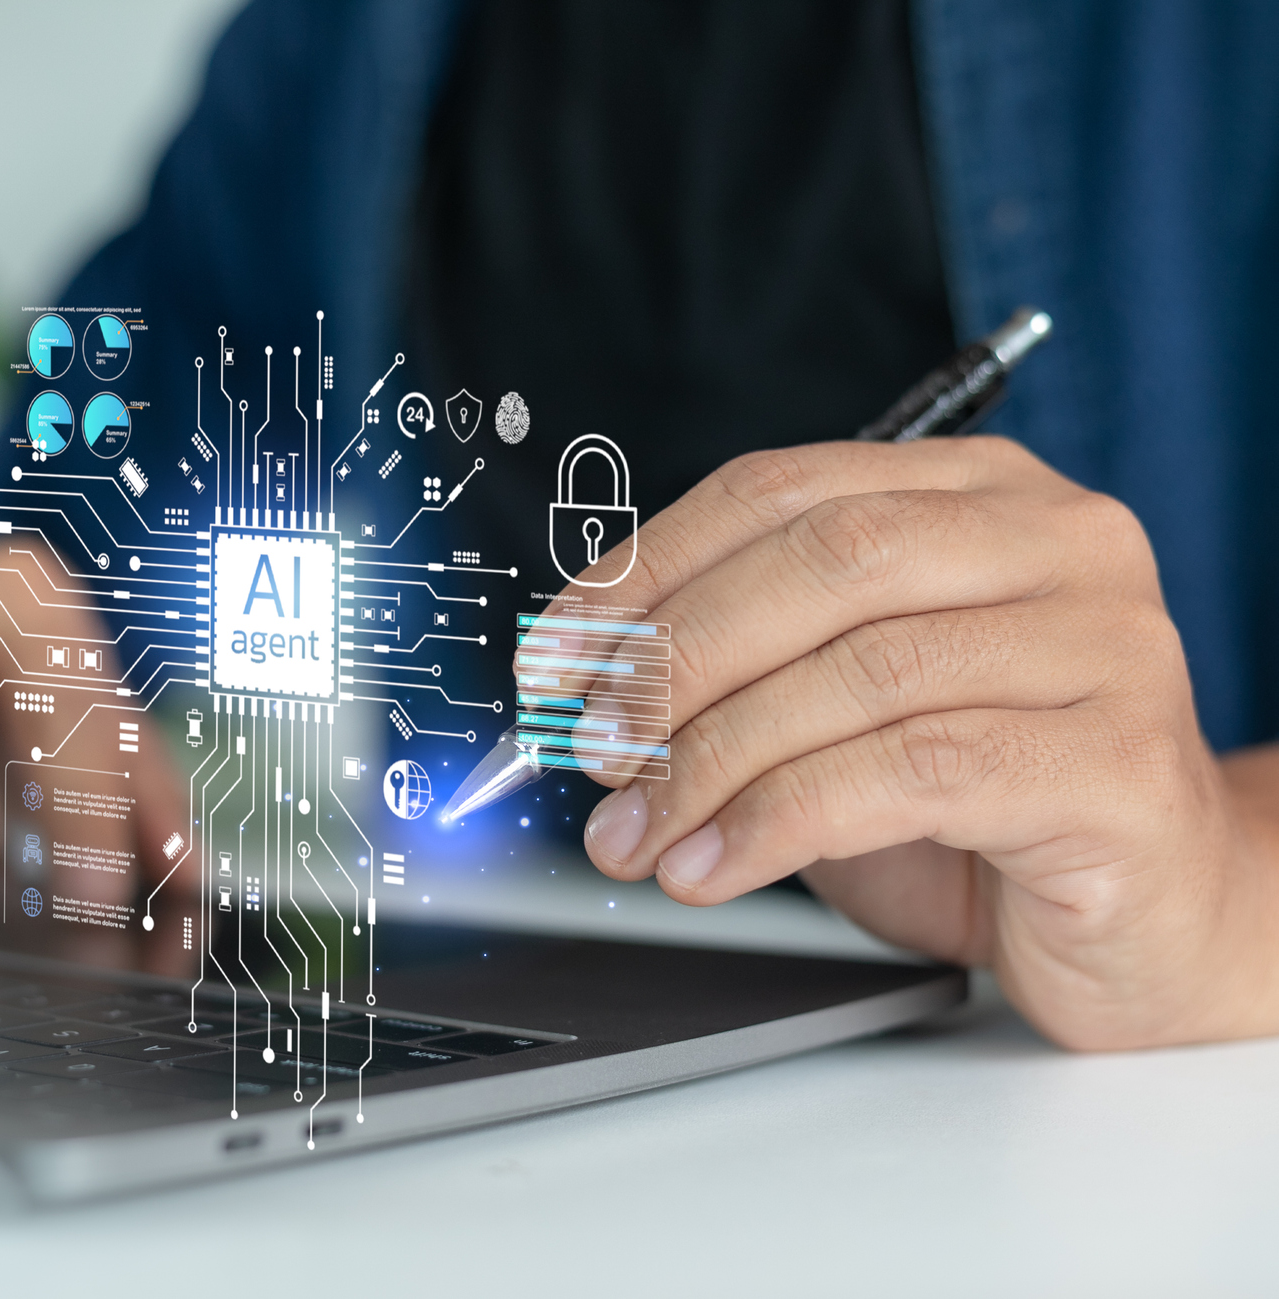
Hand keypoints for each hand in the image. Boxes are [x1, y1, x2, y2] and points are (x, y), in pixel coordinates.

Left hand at [557, 437, 1278, 1048]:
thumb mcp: (840, 709)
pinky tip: (713, 866)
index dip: (647, 568)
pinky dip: (776, 825)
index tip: (556, 650)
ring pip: (857, 673)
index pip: (782, 491)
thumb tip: (583, 683)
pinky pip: (907, 775)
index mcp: (982, 495)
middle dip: (674, 660)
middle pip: (823, 565)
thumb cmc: (985, 807)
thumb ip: (741, 670)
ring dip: (708, 762)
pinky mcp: (1118, 765)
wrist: (1153, 920)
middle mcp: (1059, 546)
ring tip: (634, 833)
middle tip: (589, 744)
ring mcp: (1107, 648)